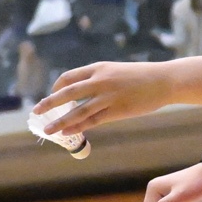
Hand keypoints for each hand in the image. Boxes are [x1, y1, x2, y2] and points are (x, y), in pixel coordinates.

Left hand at [34, 60, 178, 136]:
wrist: (165, 80)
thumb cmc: (143, 77)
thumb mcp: (117, 72)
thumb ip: (101, 79)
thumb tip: (86, 91)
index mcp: (99, 68)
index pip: (69, 78)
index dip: (57, 88)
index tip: (52, 96)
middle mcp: (100, 81)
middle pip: (67, 93)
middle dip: (49, 103)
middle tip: (36, 112)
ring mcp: (108, 97)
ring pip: (78, 111)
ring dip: (60, 121)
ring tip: (47, 130)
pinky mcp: (118, 111)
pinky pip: (93, 121)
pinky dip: (79, 127)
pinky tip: (67, 133)